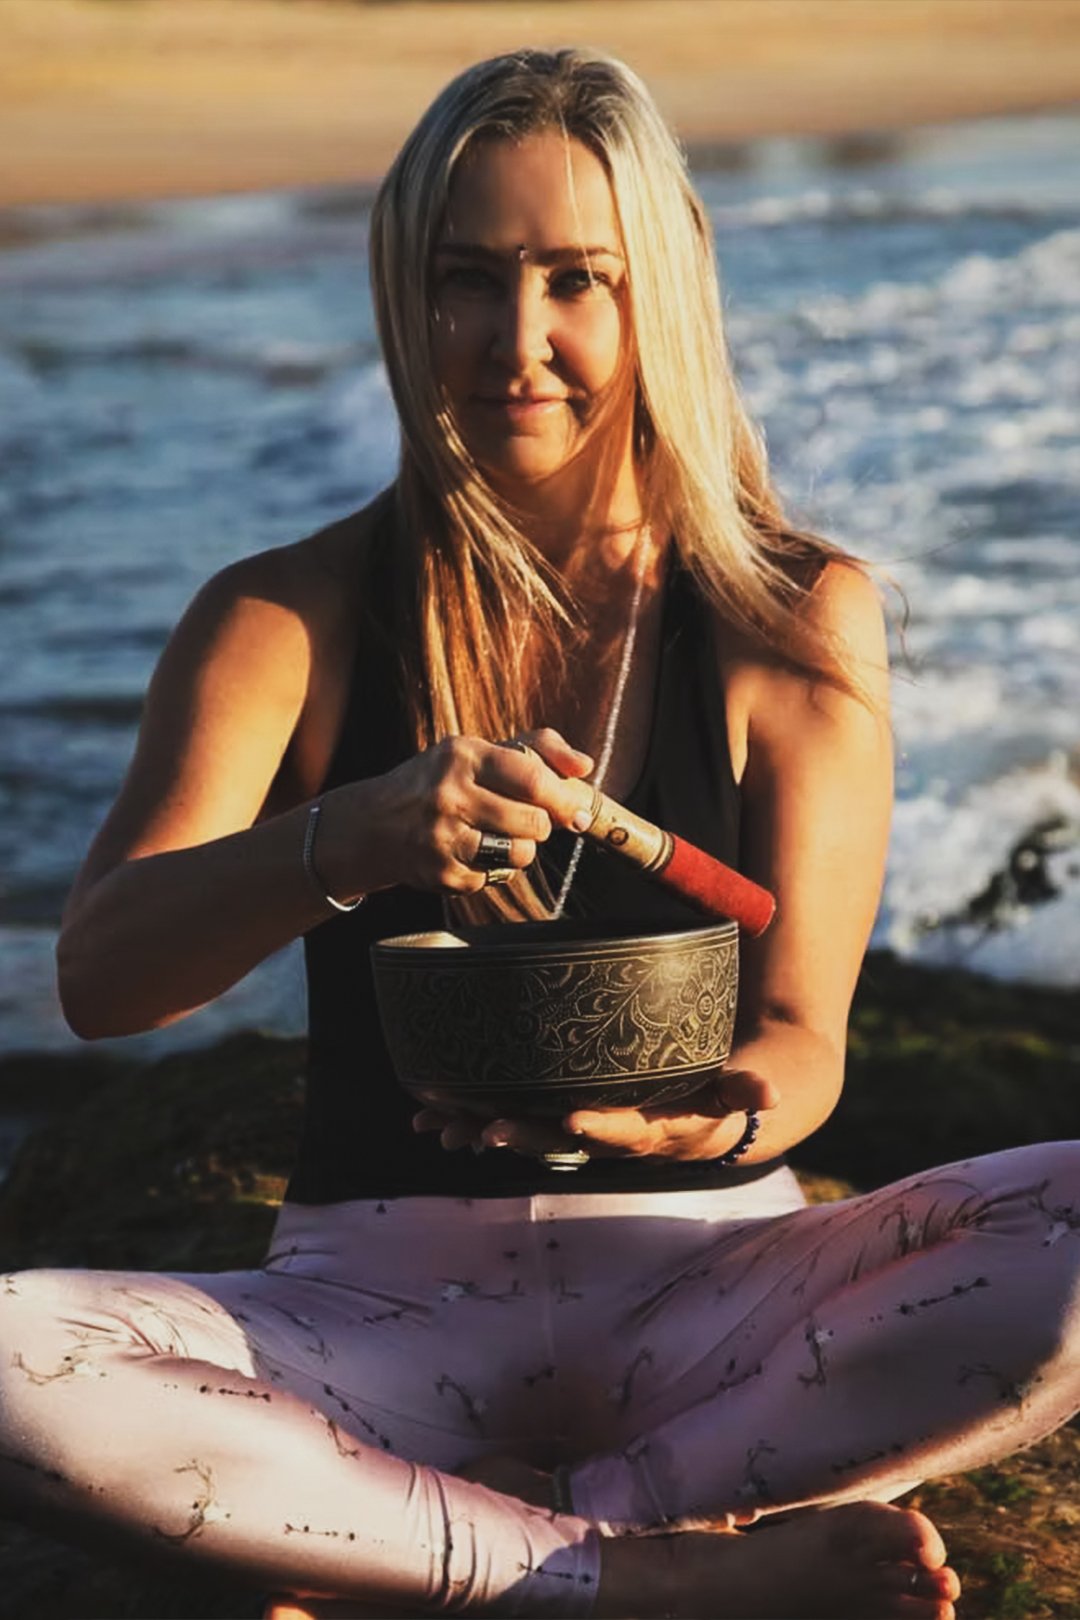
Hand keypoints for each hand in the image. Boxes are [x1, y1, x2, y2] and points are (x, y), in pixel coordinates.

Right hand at [317, 727, 593, 897]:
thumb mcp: (477, 752)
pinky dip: (491, 871)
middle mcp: (449, 795)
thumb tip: (584, 766)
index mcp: (463, 756)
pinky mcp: (439, 873)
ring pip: (518, 855)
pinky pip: (493, 879)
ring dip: (520, 851)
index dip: (564, 799)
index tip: (577, 811)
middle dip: (541, 827)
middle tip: (528, 822)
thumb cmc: (439, 782)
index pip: (532, 780)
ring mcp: (442, 837)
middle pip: (532, 823)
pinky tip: (471, 853)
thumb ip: (536, 749)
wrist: (374, 824)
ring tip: (500, 838)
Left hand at [413, 1068, 778, 1162]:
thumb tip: (773, 1092)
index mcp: (652, 1131)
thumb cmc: (724, 1092)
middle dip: (522, 1134)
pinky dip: (472, 1119)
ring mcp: (581, 1129)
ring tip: (439, 1126)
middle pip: (561, 1139)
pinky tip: (430, 1116)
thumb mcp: (740, 1090)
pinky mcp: (562, 1115)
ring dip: (481, 1129)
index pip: (625, 1133)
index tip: (574, 1121)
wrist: (710, 1115)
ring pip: (527, 1132)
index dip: (600, 1127)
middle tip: (482, 1130)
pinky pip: (513, 1118)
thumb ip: (748, 1089)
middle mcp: (609, 1137)